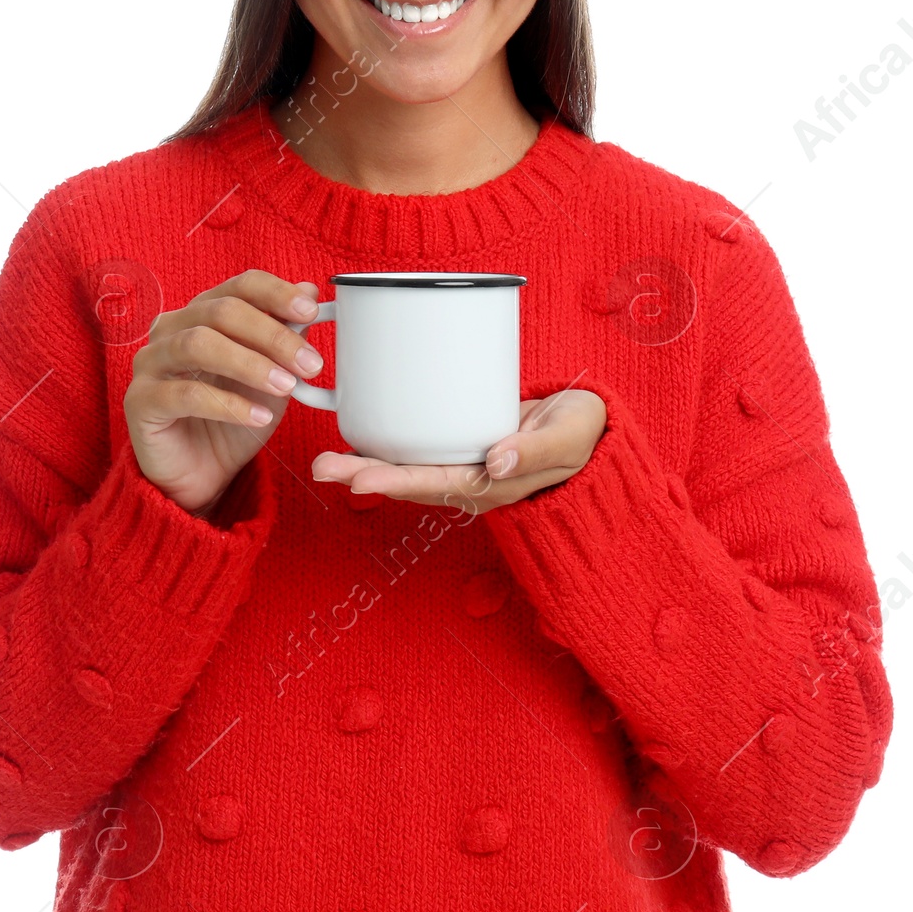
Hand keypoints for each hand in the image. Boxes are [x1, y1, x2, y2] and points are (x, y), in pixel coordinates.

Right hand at [125, 271, 326, 518]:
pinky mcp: (140, 401)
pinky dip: (229, 404)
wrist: (204, 474)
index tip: (312, 311)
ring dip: (250, 364)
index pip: (239, 286)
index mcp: (203, 312)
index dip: (276, 293)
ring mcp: (150, 362)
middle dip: (272, 335)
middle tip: (310, 363)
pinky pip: (186, 394)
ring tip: (287, 388)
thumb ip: (286, 334)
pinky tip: (259, 417)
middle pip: (221, 311)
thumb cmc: (237, 416)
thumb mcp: (273, 374)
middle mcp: (171, 328)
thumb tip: (309, 290)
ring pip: (198, 344)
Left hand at [311, 389, 606, 514]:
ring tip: (324, 458)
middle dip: (364, 474)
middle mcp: (472, 478)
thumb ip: (536, 450)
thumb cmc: (582, 432)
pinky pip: (421, 447)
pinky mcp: (463, 440)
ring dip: (367, 462)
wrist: (592, 427)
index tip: (359, 478)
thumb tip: (496, 462)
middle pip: (410, 480)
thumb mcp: (568, 437)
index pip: (437, 483)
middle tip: (321, 466)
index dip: (396, 480)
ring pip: (409, 465)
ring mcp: (466, 461)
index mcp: (494, 484)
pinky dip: (390, 442)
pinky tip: (362, 433)